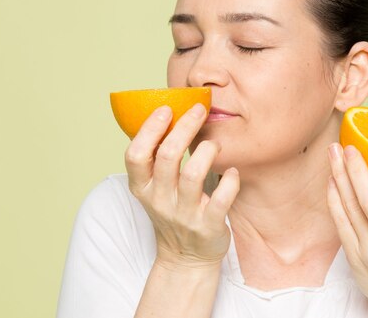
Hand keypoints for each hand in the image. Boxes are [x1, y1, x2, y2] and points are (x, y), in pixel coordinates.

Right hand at [125, 104, 239, 270]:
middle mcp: (160, 200)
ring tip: (215, 143)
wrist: (186, 258)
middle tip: (199, 110)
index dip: (149, 129)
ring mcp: (184, 214)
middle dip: (184, 128)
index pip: (136, 155)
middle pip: (168, 157)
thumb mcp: (155, 188)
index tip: (166, 109)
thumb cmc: (173, 211)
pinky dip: (230, 180)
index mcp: (143, 188)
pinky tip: (232, 171)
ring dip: (207, 151)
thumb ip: (157, 157)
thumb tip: (171, 113)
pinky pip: (221, 199)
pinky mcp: (208, 225)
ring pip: (193, 175)